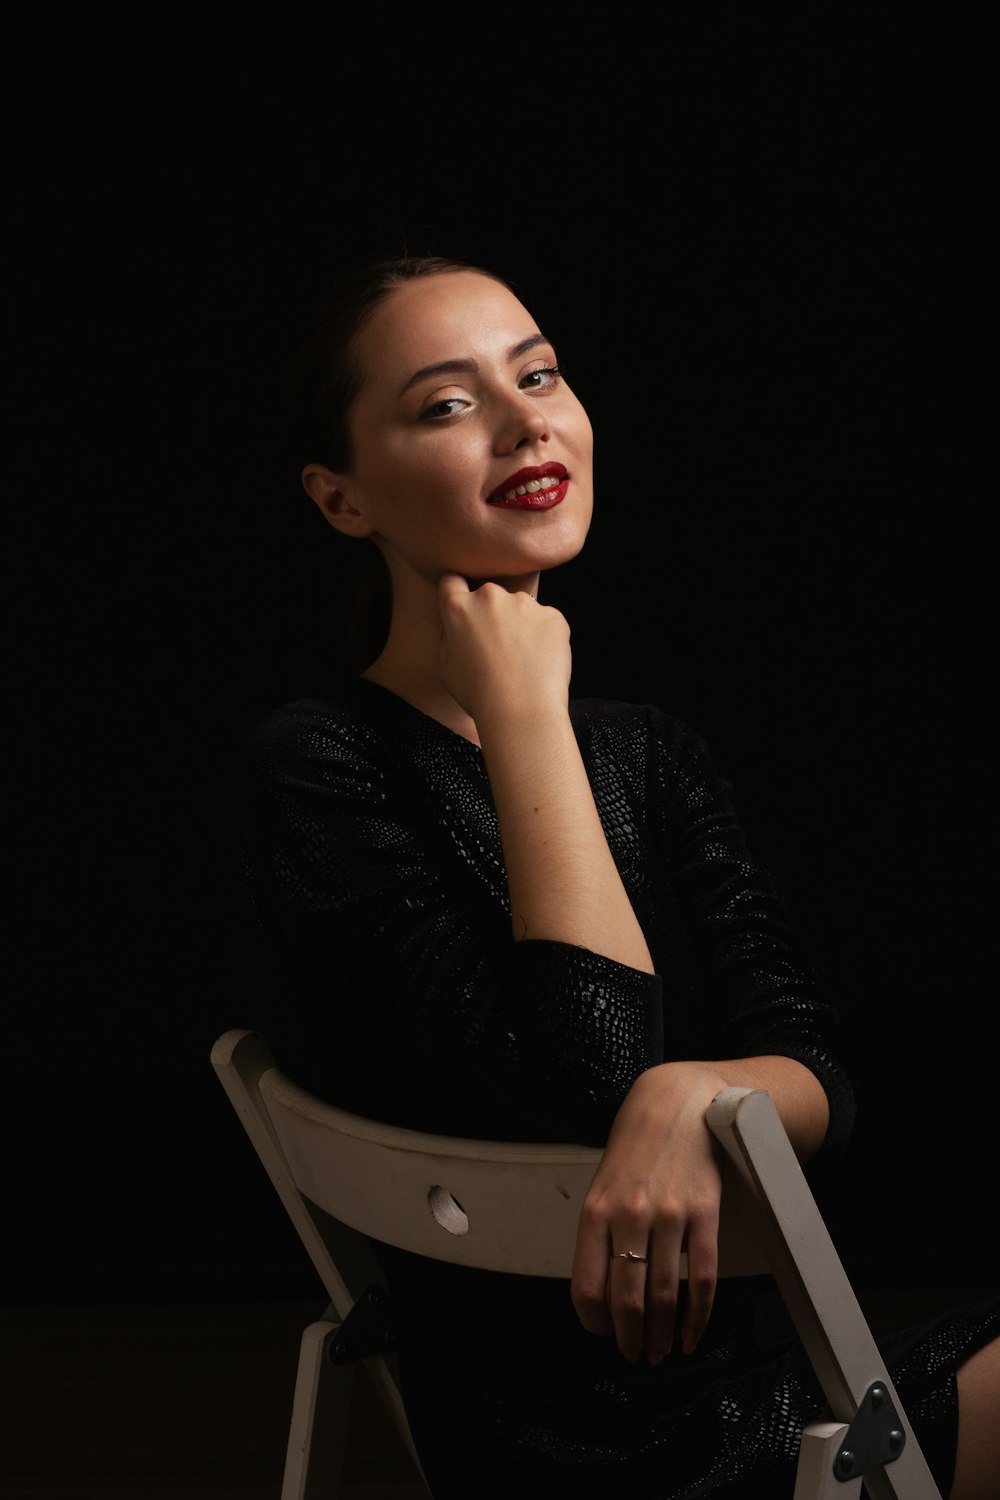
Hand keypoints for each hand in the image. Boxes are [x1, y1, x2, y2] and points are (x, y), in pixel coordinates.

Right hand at [436, 573, 570, 723]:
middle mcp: (490, 596)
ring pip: (520, 607)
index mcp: (458, 608)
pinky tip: (539, 663)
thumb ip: (449, 636)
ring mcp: (524, 603)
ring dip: (520, 624)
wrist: (522, 711)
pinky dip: (543, 637)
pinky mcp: (552, 615)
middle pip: (489, 595)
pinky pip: (546, 621)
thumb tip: (457, 626)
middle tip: (498, 647)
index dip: (457, 594)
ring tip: (521, 660)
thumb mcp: (446, 667)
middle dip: (492, 613)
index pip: (452, 582)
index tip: (466, 610)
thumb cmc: (479, 696)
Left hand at [570, 1062, 727, 1364]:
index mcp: (596, 1211)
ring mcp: (670, 1215)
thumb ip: (600, 1235)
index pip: (587, 1285)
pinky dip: (696, 1317)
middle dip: (629, 1338)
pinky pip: (702, 1279)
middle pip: (626, 1298)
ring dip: (660, 1335)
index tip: (601, 1335)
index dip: (594, 1321)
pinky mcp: (705, 1215)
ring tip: (659, 1353)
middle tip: (633, 1356)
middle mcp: (629, 1215)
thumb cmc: (636, 1151)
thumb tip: (602, 1294)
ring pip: (664, 1295)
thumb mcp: (603, 1186)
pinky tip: (690, 1335)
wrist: (677, 1105)